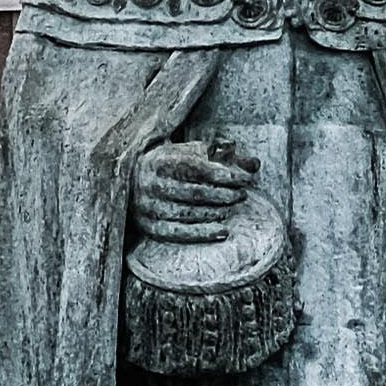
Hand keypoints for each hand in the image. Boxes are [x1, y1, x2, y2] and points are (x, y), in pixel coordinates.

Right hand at [130, 141, 255, 242]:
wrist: (131, 179)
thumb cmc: (171, 163)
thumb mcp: (191, 152)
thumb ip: (223, 155)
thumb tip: (254, 164)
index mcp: (162, 160)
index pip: (201, 170)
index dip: (227, 176)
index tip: (246, 180)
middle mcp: (152, 184)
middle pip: (197, 193)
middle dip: (224, 195)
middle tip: (242, 195)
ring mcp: (148, 207)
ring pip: (189, 213)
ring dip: (216, 213)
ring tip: (230, 208)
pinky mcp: (148, 226)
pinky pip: (179, 233)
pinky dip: (203, 234)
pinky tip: (223, 231)